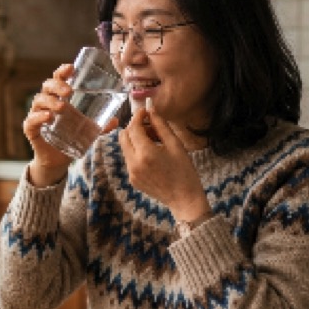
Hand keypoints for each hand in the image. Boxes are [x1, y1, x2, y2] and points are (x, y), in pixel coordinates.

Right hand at [22, 64, 119, 186]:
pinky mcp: (31, 129)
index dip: (63, 71)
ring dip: (50, 102)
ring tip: (62, 107)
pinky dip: (39, 117)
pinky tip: (48, 117)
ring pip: (39, 101)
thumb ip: (101, 126)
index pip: (58, 79)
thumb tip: (116, 121)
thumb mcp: (88, 131)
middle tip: (69, 91)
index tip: (71, 68)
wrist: (58, 160)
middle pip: (47, 86)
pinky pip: (31, 120)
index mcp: (59, 97)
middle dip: (57, 86)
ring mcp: (37, 115)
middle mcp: (47, 103)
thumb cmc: (71, 138)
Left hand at [118, 103, 209, 222]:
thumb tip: (151, 109)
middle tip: (150, 127)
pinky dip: (136, 152)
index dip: (138, 116)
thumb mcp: (175, 145)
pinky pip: (129, 159)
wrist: (184, 198)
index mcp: (146, 153)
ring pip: (124, 147)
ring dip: (135, 140)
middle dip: (134, 127)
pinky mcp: (132, 179)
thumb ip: (161, 125)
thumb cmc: (184, 171)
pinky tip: (152, 155)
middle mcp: (134, 163)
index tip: (145, 112)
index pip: (133, 127)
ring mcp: (131, 173)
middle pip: (123, 136)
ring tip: (154, 142)